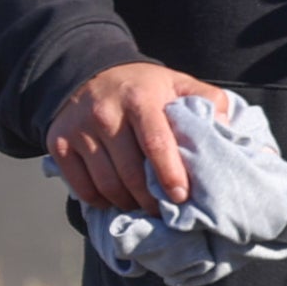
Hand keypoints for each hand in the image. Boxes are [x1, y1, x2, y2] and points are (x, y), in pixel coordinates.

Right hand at [48, 62, 230, 215]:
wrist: (91, 73)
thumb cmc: (143, 87)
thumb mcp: (177, 82)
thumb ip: (208, 100)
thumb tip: (227, 127)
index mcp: (140, 98)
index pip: (156, 143)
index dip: (170, 174)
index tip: (181, 197)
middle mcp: (105, 113)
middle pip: (129, 172)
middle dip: (150, 199)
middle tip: (164, 212)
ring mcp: (79, 129)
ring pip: (106, 184)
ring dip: (127, 203)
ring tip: (143, 207)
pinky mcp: (58, 143)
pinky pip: (81, 187)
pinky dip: (100, 200)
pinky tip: (116, 199)